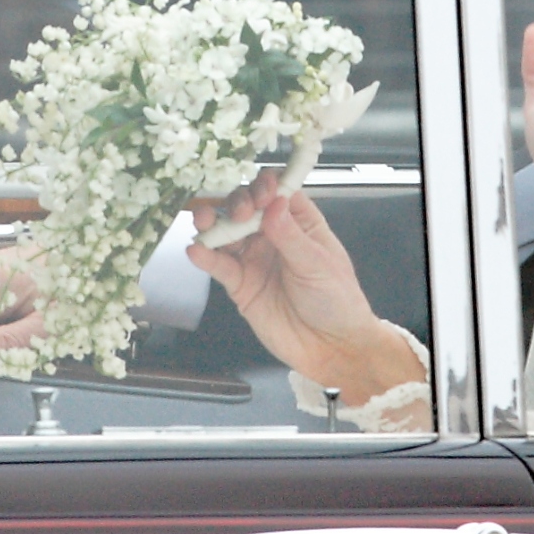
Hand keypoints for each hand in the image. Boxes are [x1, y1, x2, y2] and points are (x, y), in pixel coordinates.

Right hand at [189, 172, 419, 403]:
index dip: (266, 186)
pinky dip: (205, 256)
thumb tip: (274, 204)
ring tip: (204, 220)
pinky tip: (197, 250)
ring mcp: (254, 258)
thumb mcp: (319, 264)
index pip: (278, 192)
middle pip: (246, 206)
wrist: (331, 347)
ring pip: (226, 232)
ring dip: (212, 222)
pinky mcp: (239, 284)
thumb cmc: (336, 299)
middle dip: (237, 202)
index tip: (263, 193)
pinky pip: (219, 266)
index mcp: (299, 223)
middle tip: (240, 213)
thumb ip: (291, 236)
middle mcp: (273, 235)